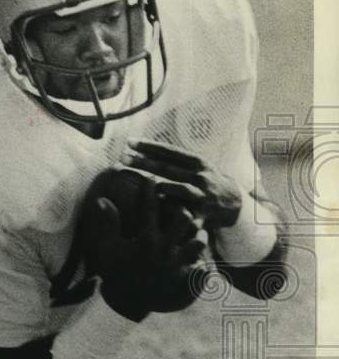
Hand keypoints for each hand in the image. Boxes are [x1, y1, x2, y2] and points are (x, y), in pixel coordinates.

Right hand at [84, 176, 207, 320]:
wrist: (126, 301)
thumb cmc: (115, 271)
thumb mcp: (107, 247)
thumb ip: (108, 223)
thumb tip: (102, 200)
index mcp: (145, 238)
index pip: (150, 208)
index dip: (150, 190)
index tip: (152, 178)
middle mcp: (164, 248)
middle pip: (184, 220)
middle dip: (184, 210)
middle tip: (180, 206)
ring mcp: (175, 263)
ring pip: (198, 241)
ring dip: (198, 234)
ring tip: (195, 230)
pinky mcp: (182, 277)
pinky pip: (202, 266)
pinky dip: (203, 259)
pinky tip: (200, 256)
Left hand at [123, 138, 242, 230]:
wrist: (235, 203)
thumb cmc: (206, 182)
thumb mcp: (196, 167)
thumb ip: (173, 160)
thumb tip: (142, 149)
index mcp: (197, 162)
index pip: (170, 152)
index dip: (149, 146)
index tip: (129, 142)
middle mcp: (200, 177)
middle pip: (168, 168)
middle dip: (144, 162)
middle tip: (123, 157)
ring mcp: (203, 196)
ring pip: (180, 189)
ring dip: (163, 187)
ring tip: (148, 186)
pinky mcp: (204, 215)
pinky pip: (187, 215)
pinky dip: (176, 215)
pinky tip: (160, 216)